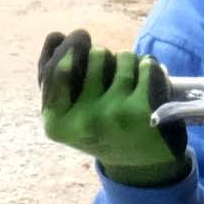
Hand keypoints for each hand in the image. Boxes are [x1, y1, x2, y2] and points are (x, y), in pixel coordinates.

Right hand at [38, 31, 187, 186]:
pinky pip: (146, 65)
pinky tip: (150, 85)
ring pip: (122, 57)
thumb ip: (52, 75)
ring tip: (130, 85)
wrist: (141, 166)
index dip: (69, 47)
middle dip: (104, 55)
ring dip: (129, 63)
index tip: (82, 37)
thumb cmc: (101, 128)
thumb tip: (56, 37)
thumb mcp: (68, 111)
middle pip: (93, 55)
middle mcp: (83, 121)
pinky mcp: (143, 110)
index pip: (55, 69)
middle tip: (110, 74)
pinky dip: (151, 68)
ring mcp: (113, 115)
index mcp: (57, 122)